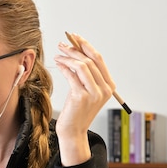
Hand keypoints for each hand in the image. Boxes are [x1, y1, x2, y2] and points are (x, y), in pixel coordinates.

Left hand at [53, 33, 115, 164]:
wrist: (73, 130)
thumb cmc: (77, 109)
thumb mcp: (84, 89)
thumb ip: (85, 73)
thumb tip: (74, 50)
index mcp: (109, 85)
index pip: (99, 59)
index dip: (86, 45)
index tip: (75, 37)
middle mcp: (104, 89)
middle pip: (90, 60)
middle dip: (75, 49)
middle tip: (63, 43)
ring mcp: (94, 93)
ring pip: (81, 66)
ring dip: (68, 57)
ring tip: (58, 54)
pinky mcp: (81, 97)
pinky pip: (71, 76)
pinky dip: (63, 67)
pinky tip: (58, 64)